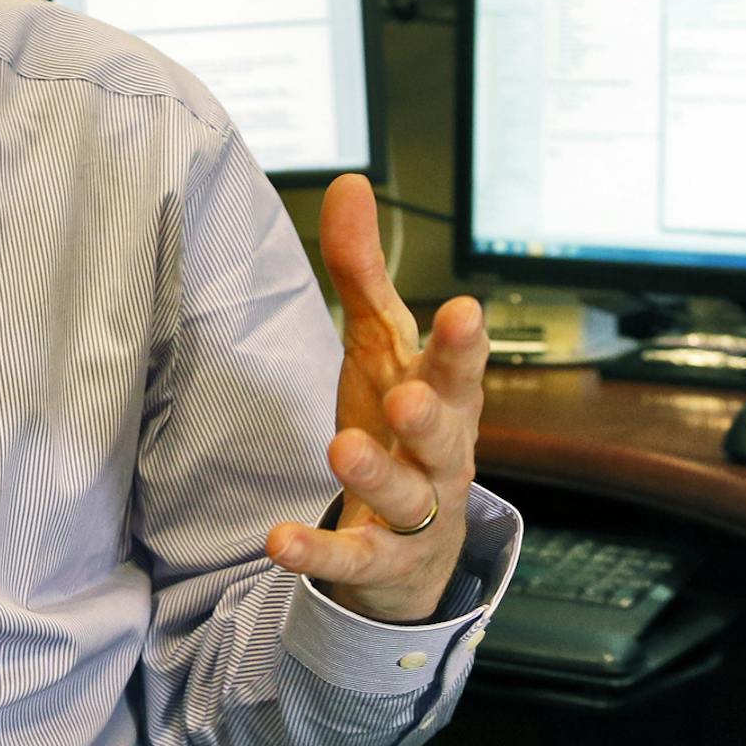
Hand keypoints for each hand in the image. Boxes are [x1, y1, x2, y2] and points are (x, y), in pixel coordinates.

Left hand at [266, 174, 487, 621]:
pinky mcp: (378, 562)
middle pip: (446, 435)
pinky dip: (319, 552)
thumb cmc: (399, 427)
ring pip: (405, 496)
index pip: (459, 368)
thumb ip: (363, 271)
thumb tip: (350, 182)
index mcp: (442, 399)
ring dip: (373, 473)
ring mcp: (414, 515)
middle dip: (431, 414)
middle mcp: (437, 456)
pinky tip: (280, 540)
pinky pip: (351, 558)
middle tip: (408, 392)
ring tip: (341, 446)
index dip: (463, 345)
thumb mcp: (381, 349)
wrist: (415, 548)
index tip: (464, 310)